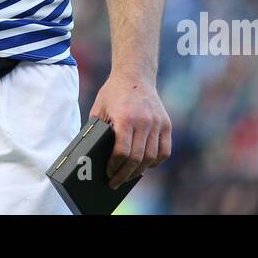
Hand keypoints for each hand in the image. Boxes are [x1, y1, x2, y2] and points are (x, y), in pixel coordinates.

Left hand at [90, 71, 171, 188]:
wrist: (135, 75)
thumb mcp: (99, 108)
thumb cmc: (113, 93)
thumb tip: (91, 155)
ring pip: (151, 157)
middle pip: (137, 158)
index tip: (108, 173)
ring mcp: (157, 123)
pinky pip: (164, 150)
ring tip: (128, 176)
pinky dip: (155, 161)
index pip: (122, 151)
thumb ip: (97, 130)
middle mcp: (144, 121)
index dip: (115, 166)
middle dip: (124, 174)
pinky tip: (145, 165)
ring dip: (139, 170)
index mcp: (125, 117)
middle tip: (115, 182)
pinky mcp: (166, 124)